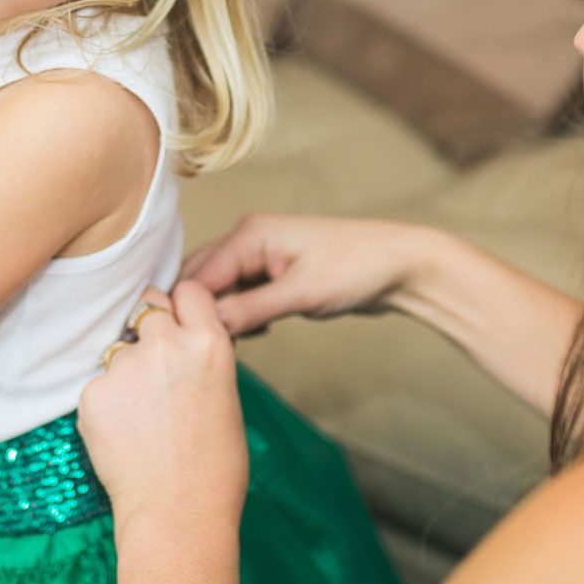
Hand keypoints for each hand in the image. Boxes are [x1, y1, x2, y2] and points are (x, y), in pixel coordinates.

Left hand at [79, 282, 247, 542]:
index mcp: (209, 343)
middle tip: (153, 366)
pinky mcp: (93, 393)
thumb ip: (201, 357)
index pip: (188, 290)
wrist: (179, 514)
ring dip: (126, 370)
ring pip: (118, 348)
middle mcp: (167, 344)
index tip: (178, 322)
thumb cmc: (214, 466)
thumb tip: (181, 339)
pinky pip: (98, 385)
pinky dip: (106, 404)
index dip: (180, 306)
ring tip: (142, 418)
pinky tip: (124, 436)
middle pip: (146, 305)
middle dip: (147, 327)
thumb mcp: (226, 396)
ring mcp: (126, 367)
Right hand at [181, 214, 421, 336]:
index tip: (182, 344)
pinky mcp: (275, 271)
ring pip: (220, 288)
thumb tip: (206, 328)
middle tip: (200, 349)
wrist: (401, 265)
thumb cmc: (357, 269)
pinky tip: (256, 333)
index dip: (186, 309)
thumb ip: (249, 310)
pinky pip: (240, 294)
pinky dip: (239, 314)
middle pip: (201, 278)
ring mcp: (262, 254)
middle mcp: (249, 238)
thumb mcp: (300, 294)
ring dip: (221, 316)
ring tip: (231, 344)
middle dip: (199, 312)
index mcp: (250, 234)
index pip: (197, 274)